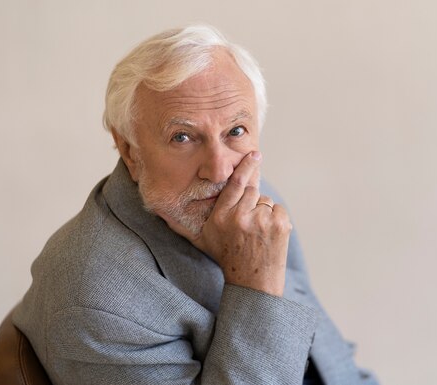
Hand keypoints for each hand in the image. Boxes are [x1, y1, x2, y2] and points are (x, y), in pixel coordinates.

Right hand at [166, 151, 291, 296]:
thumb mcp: (201, 240)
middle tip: (249, 220)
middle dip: (252, 201)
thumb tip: (157, 210)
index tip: (255, 154)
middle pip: (252, 190)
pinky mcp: (279, 226)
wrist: (252, 283)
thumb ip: (181, 224)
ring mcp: (261, 221)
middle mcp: (240, 217)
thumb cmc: (226, 257)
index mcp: (221, 217)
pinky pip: (278, 210)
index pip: (235, 183)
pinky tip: (268, 236)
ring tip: (256, 233)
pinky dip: (275, 219)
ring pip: (266, 201)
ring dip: (263, 212)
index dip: (246, 166)